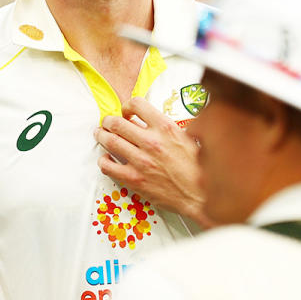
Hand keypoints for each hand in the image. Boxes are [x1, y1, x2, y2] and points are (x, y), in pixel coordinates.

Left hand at [95, 97, 213, 228]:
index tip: (127, 112)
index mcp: (166, 128)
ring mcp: (140, 161)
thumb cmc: (197, 168)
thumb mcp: (189, 139)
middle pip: (117, 122)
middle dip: (109, 121)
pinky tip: (107, 159)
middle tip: (108, 123)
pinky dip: (104, 161)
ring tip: (101, 135)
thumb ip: (170, 128)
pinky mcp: (133, 179)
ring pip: (110, 141)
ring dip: (102, 136)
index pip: (137, 104)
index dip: (128, 106)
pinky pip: (108, 166)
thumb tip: (156, 122)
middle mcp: (151, 141)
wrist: (199, 195)